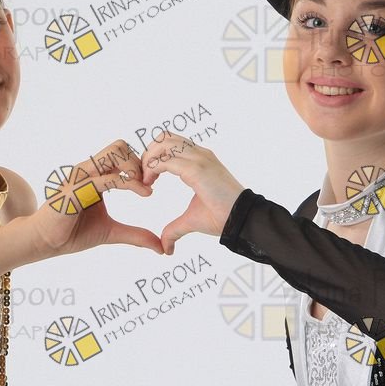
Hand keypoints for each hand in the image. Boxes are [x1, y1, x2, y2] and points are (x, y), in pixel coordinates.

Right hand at [30, 138, 163, 256]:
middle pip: (120, 146)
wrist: (44, 242)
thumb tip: (161, 248)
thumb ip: (135, 235)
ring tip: (145, 189)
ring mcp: (81, 177)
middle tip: (148, 185)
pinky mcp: (76, 189)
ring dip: (134, 168)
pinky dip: (128, 183)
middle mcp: (88, 171)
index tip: (151, 186)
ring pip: (114, 153)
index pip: (121, 154)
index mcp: (95, 175)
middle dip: (139, 162)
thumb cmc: (72, 233)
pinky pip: (106, 178)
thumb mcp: (111, 233)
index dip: (140, 166)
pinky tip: (143, 194)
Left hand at [137, 131, 245, 254]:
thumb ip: (175, 229)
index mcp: (200, 160)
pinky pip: (165, 159)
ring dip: (148, 159)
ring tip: (146, 181)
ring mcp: (199, 158)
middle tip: (143, 177)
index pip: (171, 143)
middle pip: (164, 137)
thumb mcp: (192, 220)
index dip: (154, 156)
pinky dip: (152, 168)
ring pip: (163, 143)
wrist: (241, 220)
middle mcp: (199, 154)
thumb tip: (165, 248)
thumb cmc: (222, 217)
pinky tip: (150, 185)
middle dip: (148, 154)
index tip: (148, 179)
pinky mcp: (196, 168)